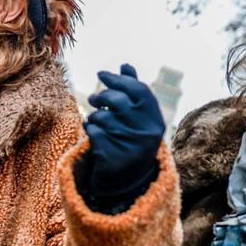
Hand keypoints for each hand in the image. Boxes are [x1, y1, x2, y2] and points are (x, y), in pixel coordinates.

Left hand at [85, 64, 164, 206]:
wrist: (127, 180)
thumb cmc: (131, 139)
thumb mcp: (138, 118)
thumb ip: (132, 92)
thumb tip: (125, 66)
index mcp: (156, 120)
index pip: (139, 90)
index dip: (119, 80)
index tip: (102, 74)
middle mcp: (147, 133)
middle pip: (117, 101)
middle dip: (101, 97)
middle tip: (95, 99)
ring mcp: (130, 146)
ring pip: (102, 117)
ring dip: (94, 117)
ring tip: (97, 122)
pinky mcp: (113, 157)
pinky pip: (93, 133)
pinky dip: (89, 130)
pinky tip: (93, 134)